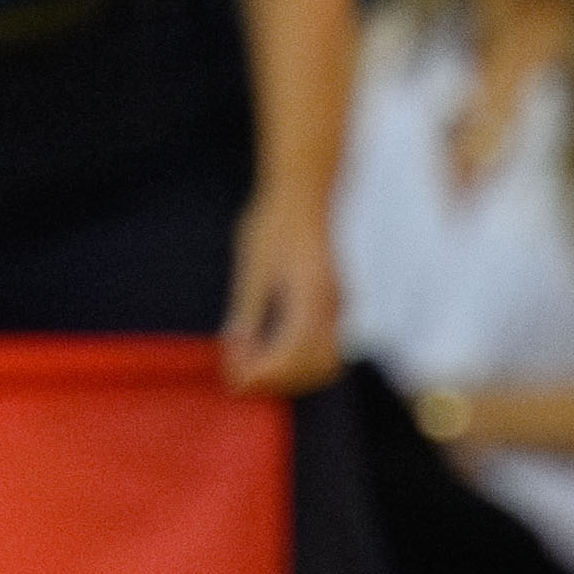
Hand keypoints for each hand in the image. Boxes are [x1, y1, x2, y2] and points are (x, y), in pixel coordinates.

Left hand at [220, 187, 344, 394]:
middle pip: (313, 367)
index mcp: (310, 297)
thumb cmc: (274, 223)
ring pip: (326, 363)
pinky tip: (273, 353)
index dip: (262, 374)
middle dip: (277, 381)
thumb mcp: (252, 268)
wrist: (305, 193)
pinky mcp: (338, 303)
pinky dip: (304, 362)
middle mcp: (332, 306)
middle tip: (239, 378)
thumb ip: (247, 314)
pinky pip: (330, 347)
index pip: (291, 355)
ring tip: (254, 369)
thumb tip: (236, 351)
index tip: (233, 378)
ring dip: (293, 376)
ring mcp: (340, 305)